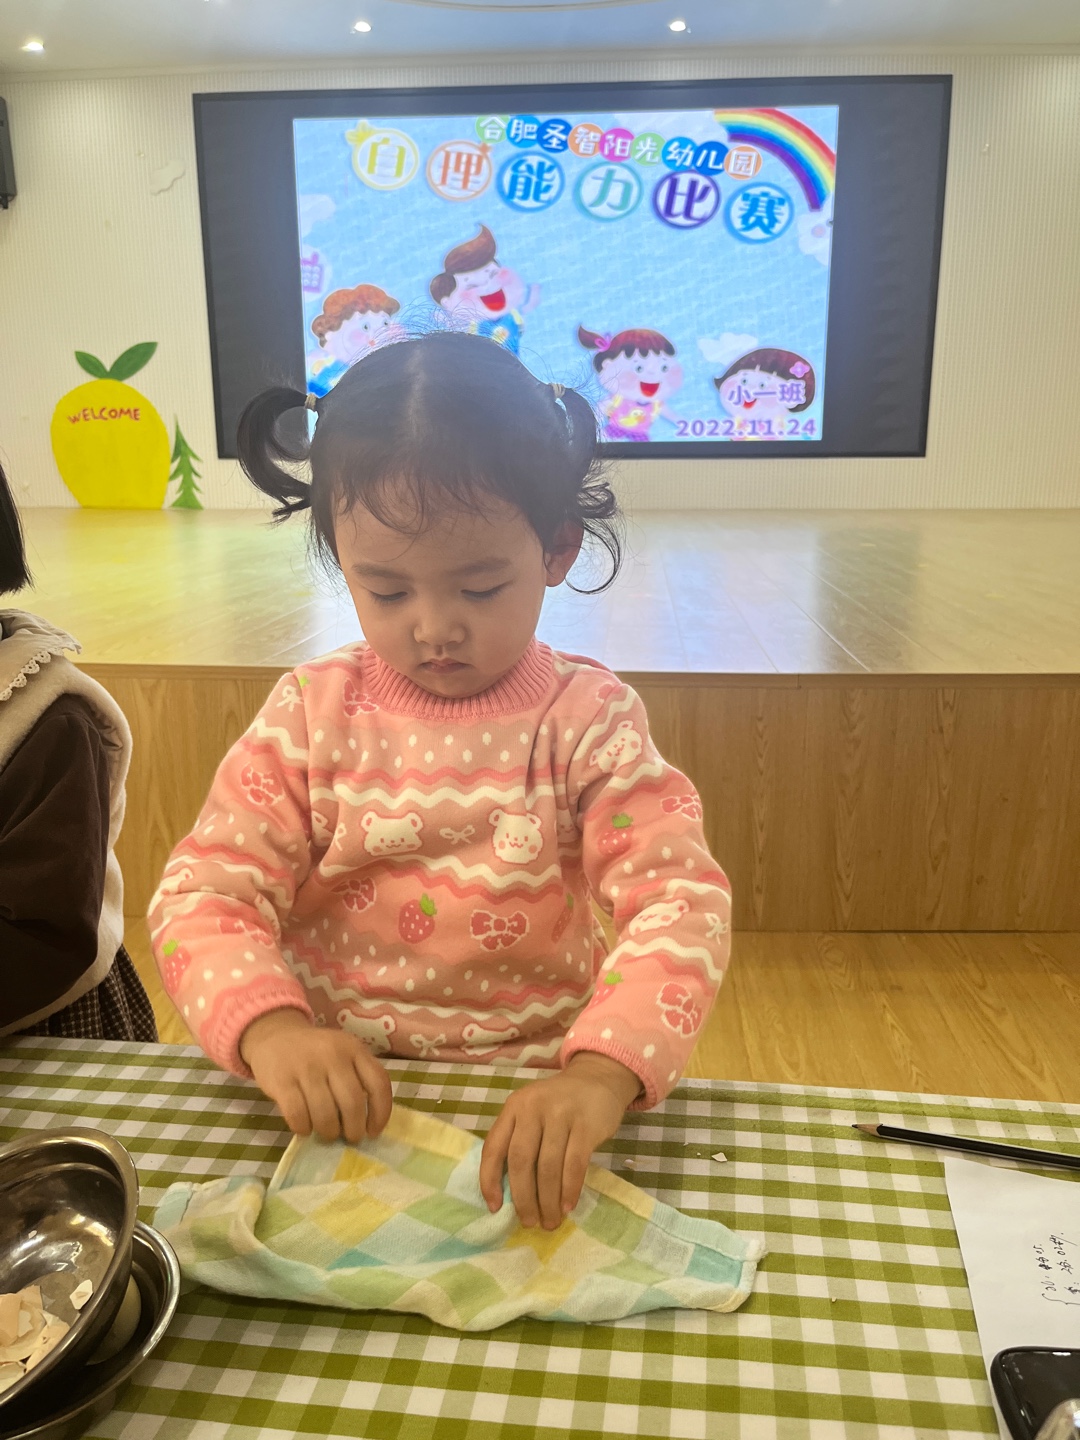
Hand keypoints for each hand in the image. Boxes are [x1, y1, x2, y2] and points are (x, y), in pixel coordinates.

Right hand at [239, 1009, 392, 1143]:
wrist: (274, 1036)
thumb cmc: (315, 1053)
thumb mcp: (343, 1053)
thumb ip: (357, 1078)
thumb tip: (367, 1124)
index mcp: (354, 1048)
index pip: (378, 1083)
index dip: (380, 1113)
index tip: (373, 1132)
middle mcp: (333, 1055)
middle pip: (352, 1103)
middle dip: (353, 1129)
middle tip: (350, 1138)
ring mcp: (306, 1066)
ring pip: (325, 1114)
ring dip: (329, 1132)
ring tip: (327, 1133)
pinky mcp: (282, 1080)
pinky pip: (297, 1115)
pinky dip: (304, 1129)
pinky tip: (305, 1128)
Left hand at [479, 1053, 640, 1229]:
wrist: (597, 1079)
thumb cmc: (558, 1105)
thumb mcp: (531, 1112)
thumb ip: (519, 1141)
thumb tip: (510, 1194)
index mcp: (513, 1107)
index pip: (494, 1147)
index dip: (489, 1180)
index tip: (494, 1208)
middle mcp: (533, 1107)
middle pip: (521, 1160)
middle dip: (523, 1198)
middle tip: (529, 1223)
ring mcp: (561, 1114)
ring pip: (548, 1167)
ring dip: (548, 1200)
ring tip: (550, 1221)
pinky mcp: (586, 1124)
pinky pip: (575, 1164)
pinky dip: (570, 1189)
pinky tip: (567, 1206)